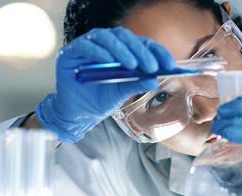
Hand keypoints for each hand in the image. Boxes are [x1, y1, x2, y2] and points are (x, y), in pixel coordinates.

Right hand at [36, 27, 174, 142]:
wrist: (79, 113)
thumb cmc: (101, 99)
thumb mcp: (123, 93)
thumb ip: (137, 83)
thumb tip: (155, 80)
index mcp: (122, 51)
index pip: (142, 44)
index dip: (157, 51)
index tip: (169, 64)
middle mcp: (106, 44)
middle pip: (125, 37)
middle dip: (141, 51)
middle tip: (152, 66)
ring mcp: (88, 45)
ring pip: (107, 37)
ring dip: (121, 50)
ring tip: (132, 65)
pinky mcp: (72, 51)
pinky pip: (86, 45)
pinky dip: (99, 52)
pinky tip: (109, 62)